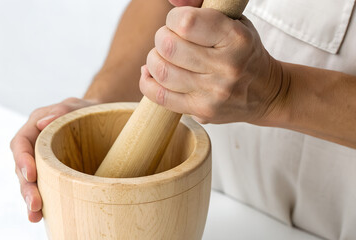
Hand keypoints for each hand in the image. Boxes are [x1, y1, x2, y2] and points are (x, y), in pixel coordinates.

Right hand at [10, 97, 98, 221]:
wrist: (99, 119)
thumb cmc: (86, 111)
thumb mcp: (77, 106)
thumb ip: (62, 110)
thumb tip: (42, 123)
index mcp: (35, 126)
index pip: (21, 143)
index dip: (22, 160)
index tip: (31, 175)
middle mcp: (35, 145)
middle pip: (23, 167)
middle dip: (27, 187)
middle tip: (35, 204)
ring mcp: (43, 160)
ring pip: (31, 181)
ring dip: (32, 198)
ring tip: (36, 215)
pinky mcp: (53, 172)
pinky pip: (45, 185)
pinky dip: (45, 199)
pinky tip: (44, 214)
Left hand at [140, 6, 287, 123]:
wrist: (266, 93)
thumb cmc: (244, 53)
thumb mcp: (234, 22)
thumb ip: (202, 7)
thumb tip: (172, 2)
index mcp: (236, 39)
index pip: (185, 23)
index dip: (174, 19)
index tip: (179, 23)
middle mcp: (226, 67)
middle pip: (168, 47)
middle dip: (162, 39)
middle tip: (170, 41)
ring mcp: (214, 93)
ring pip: (161, 71)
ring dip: (155, 60)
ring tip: (165, 58)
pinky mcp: (202, 110)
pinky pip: (160, 96)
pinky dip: (148, 82)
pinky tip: (153, 75)